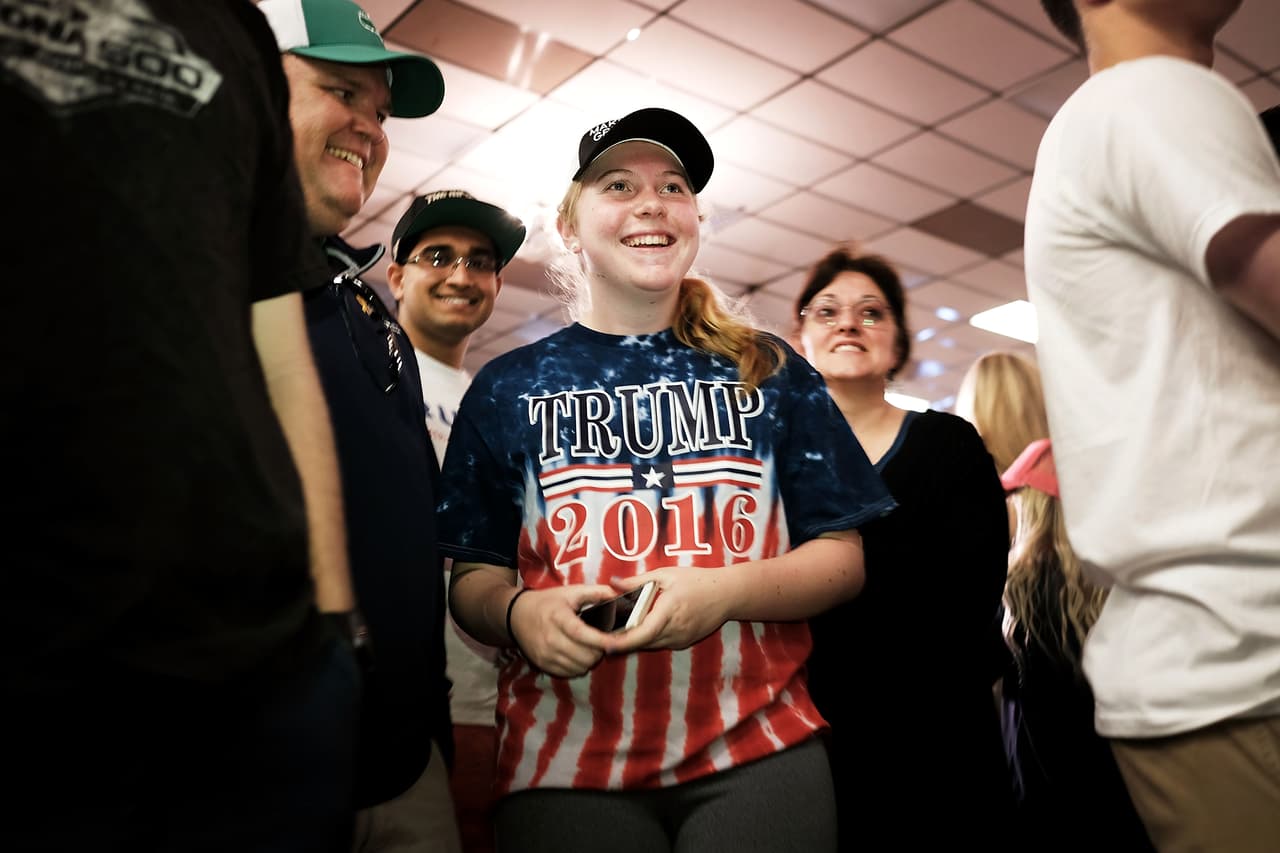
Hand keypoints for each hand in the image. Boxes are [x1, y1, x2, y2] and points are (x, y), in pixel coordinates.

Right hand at [508, 584, 619, 677]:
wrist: (517, 615)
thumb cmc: (548, 602)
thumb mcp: (570, 592)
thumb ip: (595, 592)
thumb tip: (617, 595)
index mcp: (558, 617)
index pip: (581, 633)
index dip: (601, 640)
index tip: (616, 643)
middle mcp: (550, 638)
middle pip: (584, 655)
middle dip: (599, 651)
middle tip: (602, 643)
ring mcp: (546, 654)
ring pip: (579, 667)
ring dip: (590, 660)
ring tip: (591, 649)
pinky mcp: (543, 664)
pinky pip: (569, 673)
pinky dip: (578, 667)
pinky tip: (579, 656)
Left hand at [602, 567, 734, 654]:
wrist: (727, 595)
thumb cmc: (698, 581)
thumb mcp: (666, 575)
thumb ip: (638, 581)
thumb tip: (613, 582)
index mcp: (669, 610)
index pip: (642, 633)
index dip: (623, 642)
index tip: (606, 644)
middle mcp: (675, 629)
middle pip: (642, 642)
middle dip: (622, 640)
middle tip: (602, 634)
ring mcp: (680, 639)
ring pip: (650, 644)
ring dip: (635, 639)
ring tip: (617, 630)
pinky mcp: (683, 643)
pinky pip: (660, 643)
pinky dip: (648, 637)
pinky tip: (641, 626)